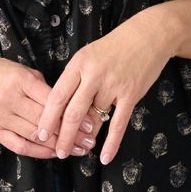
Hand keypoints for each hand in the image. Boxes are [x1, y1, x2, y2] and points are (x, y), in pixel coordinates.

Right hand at [0, 56, 97, 158]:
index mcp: (20, 81)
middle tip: (90, 142)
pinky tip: (53, 154)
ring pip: (35, 136)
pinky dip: (38, 152)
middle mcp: (10, 100)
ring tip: (78, 150)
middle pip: (46, 121)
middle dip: (71, 133)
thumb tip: (67, 104)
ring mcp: (1, 117)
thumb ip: (42, 87)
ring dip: (58, 145)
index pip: (51, 101)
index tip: (89, 123)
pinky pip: (19, 145)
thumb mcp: (22, 71)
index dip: (72, 114)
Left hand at [37, 11, 174, 166]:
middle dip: (63, 136)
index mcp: (78, 64)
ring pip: (94, 118)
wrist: (149, 35)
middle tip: (57, 151)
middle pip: (73, 112)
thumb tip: (63, 107)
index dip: (47, 118)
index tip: (40, 134)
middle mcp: (93, 75)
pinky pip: (118, 123)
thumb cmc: (115, 46)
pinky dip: (111, 143)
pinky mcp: (131, 94)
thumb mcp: (88, 55)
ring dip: (86, 137)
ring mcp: (113, 85)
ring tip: (78, 151)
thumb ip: (75, 79)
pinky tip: (105, 156)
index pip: (57, 96)